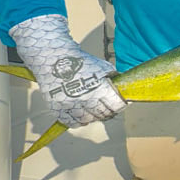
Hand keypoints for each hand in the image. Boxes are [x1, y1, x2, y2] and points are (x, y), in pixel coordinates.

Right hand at [9, 14, 126, 126]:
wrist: (54, 57)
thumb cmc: (80, 62)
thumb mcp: (102, 67)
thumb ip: (113, 80)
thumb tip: (125, 93)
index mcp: (99, 87)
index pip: (115, 106)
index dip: (119, 106)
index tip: (119, 105)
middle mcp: (85, 97)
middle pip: (102, 114)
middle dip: (107, 112)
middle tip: (107, 109)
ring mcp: (69, 103)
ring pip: (87, 120)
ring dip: (93, 117)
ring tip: (94, 111)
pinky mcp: (56, 107)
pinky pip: (70, 122)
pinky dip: (78, 122)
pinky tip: (82, 116)